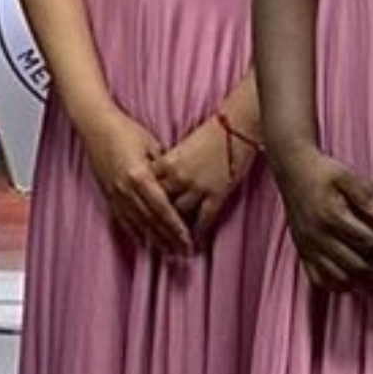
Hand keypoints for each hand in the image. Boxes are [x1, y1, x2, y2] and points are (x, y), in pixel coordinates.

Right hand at [80, 109, 192, 254]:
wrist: (96, 126)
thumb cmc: (126, 130)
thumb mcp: (152, 145)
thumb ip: (164, 168)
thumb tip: (178, 186)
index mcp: (139, 175)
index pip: (162, 208)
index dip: (176, 226)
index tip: (188, 239)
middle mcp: (126, 189)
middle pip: (151, 220)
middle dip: (169, 238)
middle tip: (184, 252)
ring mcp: (115, 193)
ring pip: (137, 224)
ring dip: (154, 240)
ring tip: (169, 252)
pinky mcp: (108, 194)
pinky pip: (123, 219)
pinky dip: (135, 232)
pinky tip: (144, 242)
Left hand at [150, 118, 242, 246]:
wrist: (235, 127)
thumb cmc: (208, 133)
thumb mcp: (178, 147)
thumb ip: (164, 164)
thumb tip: (153, 179)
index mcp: (165, 164)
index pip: (147, 190)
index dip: (140, 206)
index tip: (136, 220)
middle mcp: (177, 177)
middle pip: (159, 206)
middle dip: (154, 225)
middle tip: (151, 239)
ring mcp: (197, 187)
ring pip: (179, 216)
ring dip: (174, 232)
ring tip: (171, 246)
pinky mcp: (216, 193)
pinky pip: (204, 218)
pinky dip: (198, 231)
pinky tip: (195, 240)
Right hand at [272, 143, 372, 291]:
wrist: (292, 170)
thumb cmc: (323, 171)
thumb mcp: (346, 175)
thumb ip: (367, 196)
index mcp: (330, 216)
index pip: (370, 241)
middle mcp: (317, 235)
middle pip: (357, 265)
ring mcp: (307, 247)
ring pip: (340, 278)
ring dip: (365, 281)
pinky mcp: (302, 251)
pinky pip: (320, 280)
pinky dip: (339, 285)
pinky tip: (356, 280)